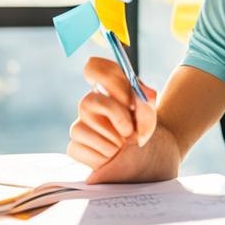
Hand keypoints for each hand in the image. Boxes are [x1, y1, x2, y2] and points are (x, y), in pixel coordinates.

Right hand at [66, 57, 157, 175]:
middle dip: (116, 117)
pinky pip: (79, 149)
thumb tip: (138, 93)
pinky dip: (102, 158)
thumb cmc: (142, 126)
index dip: (109, 81)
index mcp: (107, 87)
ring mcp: (79, 124)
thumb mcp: (150, 111)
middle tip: (131, 130)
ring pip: (84, 128)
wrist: (144, 154)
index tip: (129, 98)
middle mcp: (90, 102)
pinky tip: (112, 156)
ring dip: (113, 143)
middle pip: (88, 100)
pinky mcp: (74, 146)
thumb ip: (146, 99)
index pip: (93, 67)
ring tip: (123, 145)